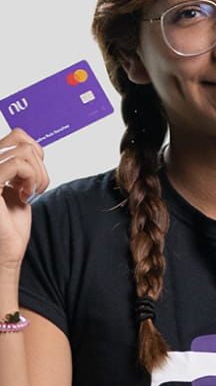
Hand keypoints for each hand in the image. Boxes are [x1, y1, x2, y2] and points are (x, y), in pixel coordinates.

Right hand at [0, 129, 48, 270]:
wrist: (4, 250)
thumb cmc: (11, 225)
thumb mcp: (19, 188)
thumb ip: (22, 167)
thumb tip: (33, 146)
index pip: (17, 134)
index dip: (36, 152)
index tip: (34, 178)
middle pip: (22, 139)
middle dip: (40, 165)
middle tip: (34, 189)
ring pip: (24, 150)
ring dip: (38, 175)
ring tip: (30, 194)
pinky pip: (19, 164)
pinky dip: (32, 180)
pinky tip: (25, 197)